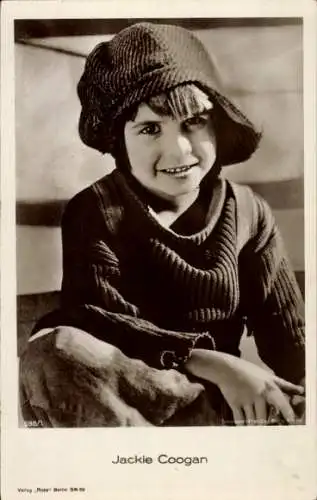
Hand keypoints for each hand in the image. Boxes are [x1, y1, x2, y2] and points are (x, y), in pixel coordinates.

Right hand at [185, 349, 303, 424]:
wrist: (226, 368)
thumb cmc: (249, 371)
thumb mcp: (268, 375)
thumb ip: (284, 385)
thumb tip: (301, 390)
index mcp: (269, 387)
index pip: (282, 404)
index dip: (288, 416)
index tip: (293, 425)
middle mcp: (259, 395)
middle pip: (266, 417)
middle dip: (268, 425)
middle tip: (271, 431)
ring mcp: (246, 400)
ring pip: (253, 420)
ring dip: (255, 426)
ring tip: (258, 432)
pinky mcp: (235, 404)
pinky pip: (240, 420)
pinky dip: (243, 426)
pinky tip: (245, 429)